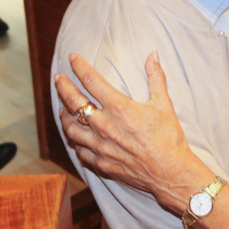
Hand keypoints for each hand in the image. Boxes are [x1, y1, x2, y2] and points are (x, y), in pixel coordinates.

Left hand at [56, 52, 208, 211]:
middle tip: (58, 80)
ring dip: (64, 115)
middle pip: (73, 103)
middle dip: (63, 88)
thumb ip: (156, 77)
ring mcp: (99, 146)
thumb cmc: (168, 138)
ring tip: (63, 108)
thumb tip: (153, 55)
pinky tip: (77, 137)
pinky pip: (80, 151)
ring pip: (71, 128)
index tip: (73, 58)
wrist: (170, 172)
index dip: (79, 67)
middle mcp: (104, 126)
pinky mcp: (101, 163)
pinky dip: (76, 141)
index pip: (91, 81)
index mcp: (119, 108)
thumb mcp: (164, 104)